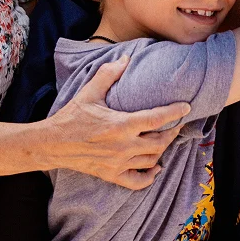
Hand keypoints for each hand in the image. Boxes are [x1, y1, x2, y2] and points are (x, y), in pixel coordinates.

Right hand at [42, 55, 189, 189]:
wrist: (53, 144)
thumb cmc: (72, 117)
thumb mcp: (89, 92)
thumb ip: (108, 74)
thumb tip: (125, 59)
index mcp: (121, 125)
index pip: (157, 119)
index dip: (174, 112)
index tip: (186, 107)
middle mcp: (123, 146)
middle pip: (160, 142)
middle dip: (172, 132)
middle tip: (177, 123)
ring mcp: (118, 163)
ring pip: (152, 160)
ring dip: (163, 150)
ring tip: (166, 139)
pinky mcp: (112, 174)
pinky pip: (137, 181)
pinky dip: (150, 176)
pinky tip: (156, 168)